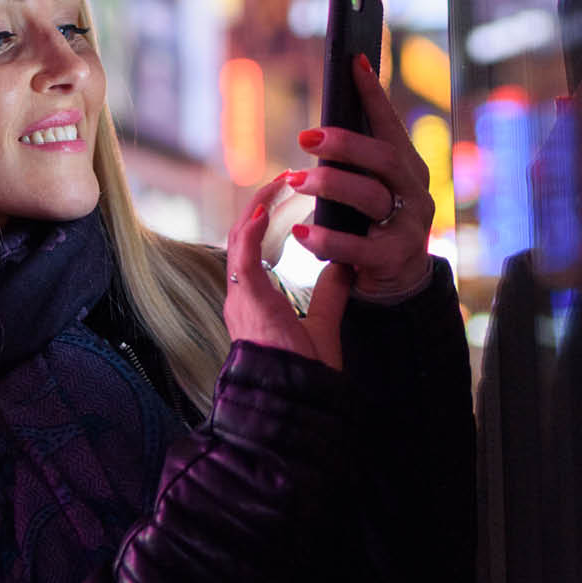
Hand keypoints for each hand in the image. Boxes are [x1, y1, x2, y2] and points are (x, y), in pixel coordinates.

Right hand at [225, 173, 351, 368]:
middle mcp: (241, 295)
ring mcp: (241, 297)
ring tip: (277, 183)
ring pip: (239, 239)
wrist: (297, 402)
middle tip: (282, 180)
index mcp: (254, 301)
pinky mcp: (248, 299)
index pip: (251, 250)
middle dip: (259, 206)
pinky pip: (243, 256)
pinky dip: (252, 230)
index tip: (282, 198)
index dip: (263, 221)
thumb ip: (328, 295)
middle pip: (241, 237)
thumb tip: (342, 266)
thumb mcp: (323, 325)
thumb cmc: (304, 374)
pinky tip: (265, 209)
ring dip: (256, 208)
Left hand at [288, 54, 435, 296]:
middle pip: (382, 157)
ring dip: (329, 184)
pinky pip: (358, 247)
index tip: (353, 61)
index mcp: (407, 166)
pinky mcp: (395, 257)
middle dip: (343, 143)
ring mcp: (410, 225)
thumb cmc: (371, 222)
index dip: (373, 93)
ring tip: (296, 180)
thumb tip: (319, 130)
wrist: (397, 280)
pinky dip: (326, 239)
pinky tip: (301, 233)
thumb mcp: (367, 187)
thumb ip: (353, 162)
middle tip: (305, 138)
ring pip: (371, 196)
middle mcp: (414, 190)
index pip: (389, 124)